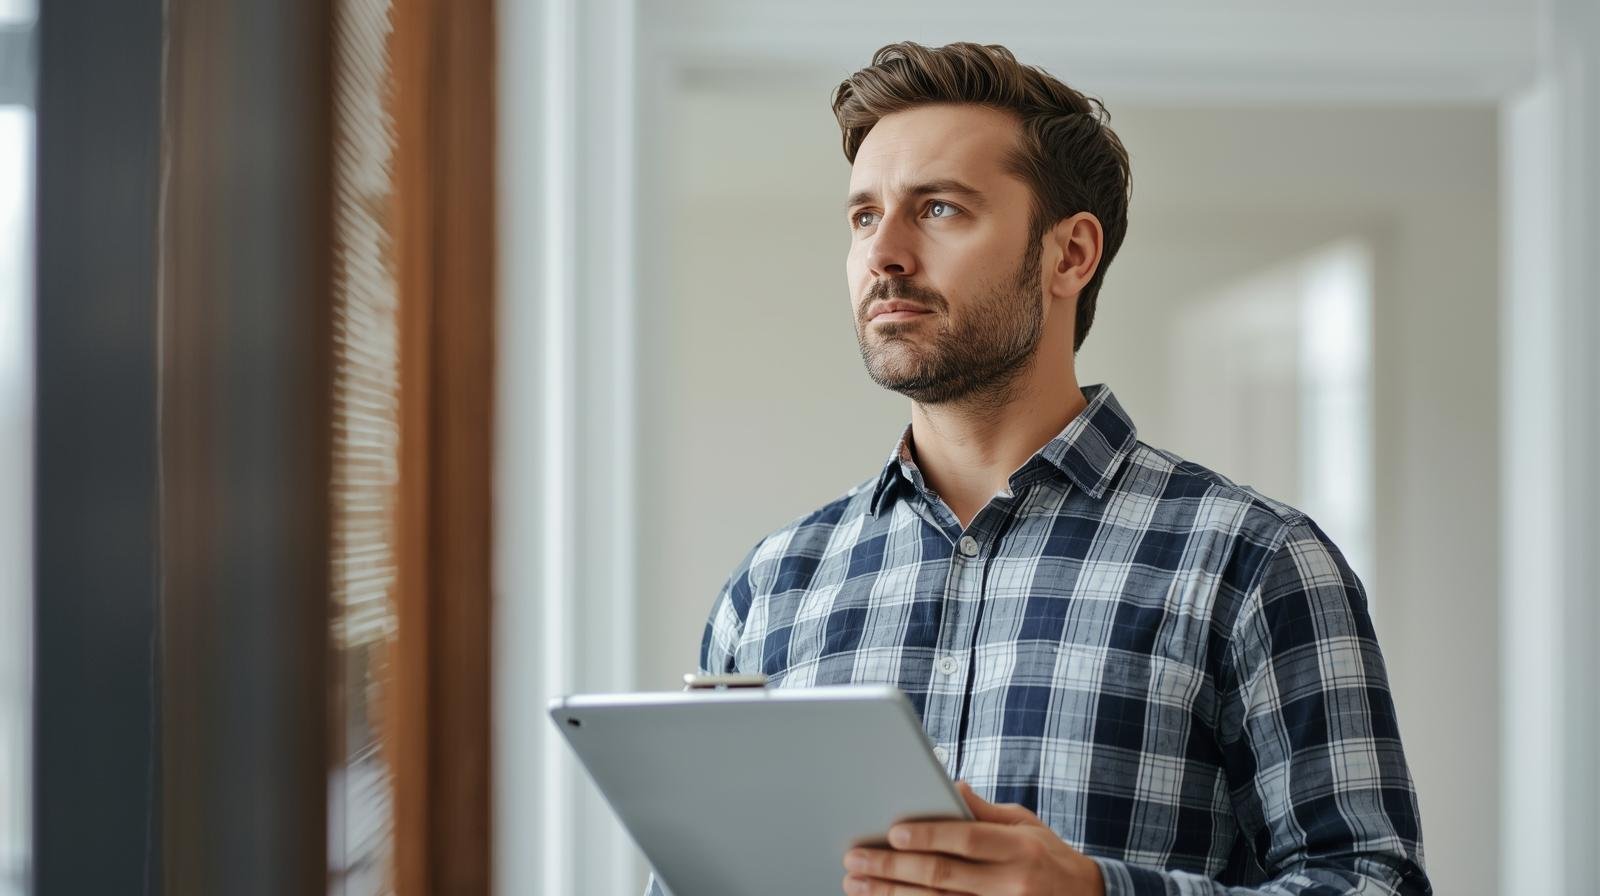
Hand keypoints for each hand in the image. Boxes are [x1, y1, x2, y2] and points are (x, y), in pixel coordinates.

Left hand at [841, 781, 1104, 894]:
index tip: (892, 832)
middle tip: (855, 859)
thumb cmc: (1049, 857)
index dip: (929, 836)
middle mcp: (1011, 883)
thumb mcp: (1027, 824)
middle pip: (943, 876)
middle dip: (893, 867)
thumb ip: (986, 810)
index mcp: (1020, 848)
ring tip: (857, 884)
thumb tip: (949, 786)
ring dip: (891, 895)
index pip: (968, 839)